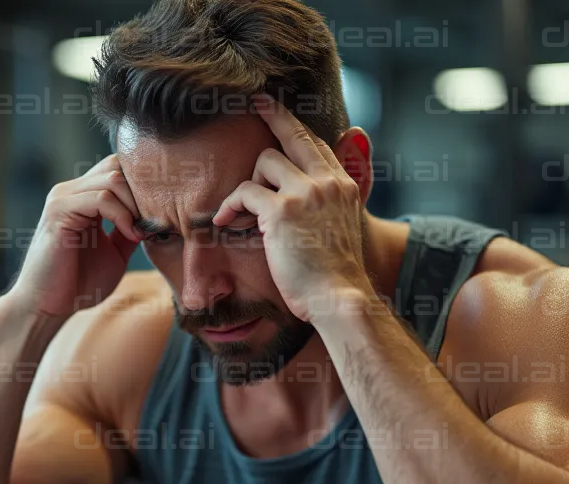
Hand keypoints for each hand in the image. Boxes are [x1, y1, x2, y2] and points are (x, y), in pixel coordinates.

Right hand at [8, 155, 142, 317]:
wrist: (47, 306)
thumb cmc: (78, 284)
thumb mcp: (116, 252)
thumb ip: (130, 229)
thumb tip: (156, 215)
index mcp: (84, 197)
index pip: (119, 169)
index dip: (143, 187)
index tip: (160, 215)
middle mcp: (72, 191)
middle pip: (118, 165)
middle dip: (142, 192)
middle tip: (153, 221)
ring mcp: (63, 198)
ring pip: (112, 178)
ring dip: (135, 205)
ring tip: (141, 232)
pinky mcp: (59, 211)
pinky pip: (100, 198)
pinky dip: (122, 214)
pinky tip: (131, 235)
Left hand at [213, 94, 371, 322]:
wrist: (338, 297)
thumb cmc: (334, 274)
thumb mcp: (341, 228)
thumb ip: (329, 203)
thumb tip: (315, 196)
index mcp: (343, 186)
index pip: (316, 144)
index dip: (294, 126)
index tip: (276, 109)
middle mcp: (327, 182)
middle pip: (295, 134)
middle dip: (273, 113)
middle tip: (255, 102)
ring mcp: (306, 192)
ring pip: (265, 161)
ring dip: (248, 185)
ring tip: (241, 212)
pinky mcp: (282, 210)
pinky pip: (244, 191)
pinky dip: (229, 205)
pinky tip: (225, 221)